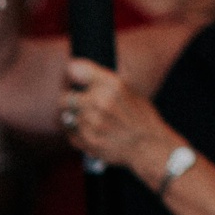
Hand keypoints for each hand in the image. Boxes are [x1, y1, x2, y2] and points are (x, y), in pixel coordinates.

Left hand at [59, 57, 172, 175]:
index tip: (72, 78)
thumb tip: (72, 68)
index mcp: (112, 84)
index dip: (71, 74)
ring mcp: (92, 123)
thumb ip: (102, 80)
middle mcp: (100, 101)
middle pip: (64, 98)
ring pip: (67, 117)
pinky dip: (78, 134)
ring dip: (75, 119)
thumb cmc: (140, 117)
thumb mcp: (129, 90)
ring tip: (93, 122)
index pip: (74, 69)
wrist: (150, 146)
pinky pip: (71, 134)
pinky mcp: (88, 141)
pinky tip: (93, 133)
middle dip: (69, 101)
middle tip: (78, 105)